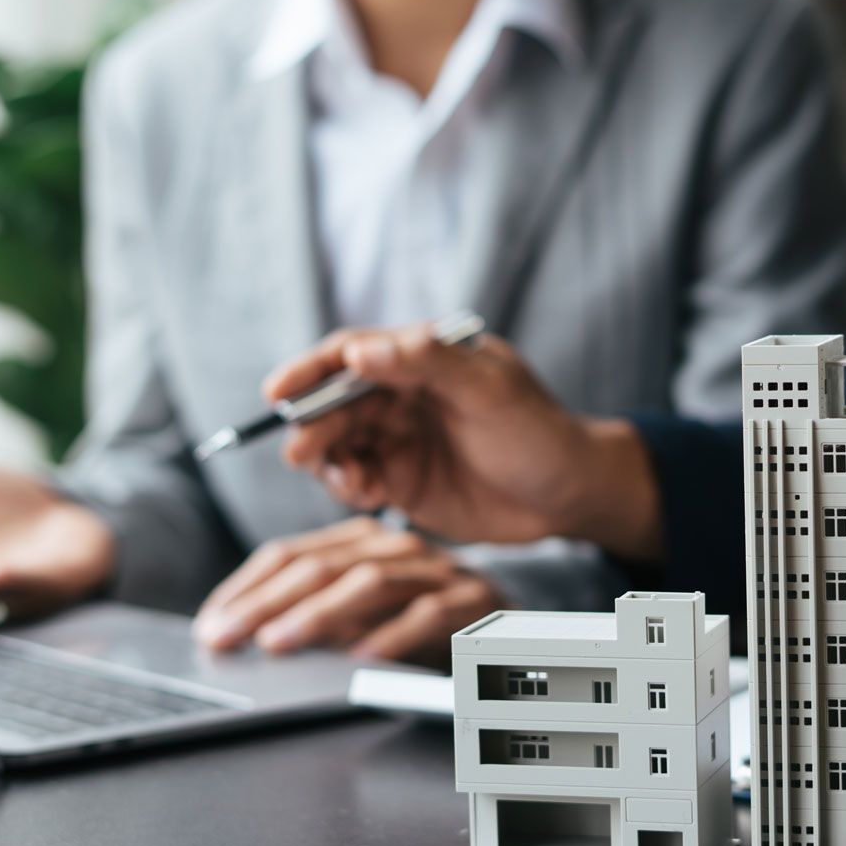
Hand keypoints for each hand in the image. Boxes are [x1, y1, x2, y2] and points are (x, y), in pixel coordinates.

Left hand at [192, 516, 502, 662]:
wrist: (507, 632)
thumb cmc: (422, 628)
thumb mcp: (360, 619)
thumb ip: (314, 618)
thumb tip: (247, 637)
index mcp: (362, 542)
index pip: (290, 554)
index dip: (246, 589)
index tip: (212, 627)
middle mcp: (396, 548)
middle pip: (322, 565)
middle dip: (267, 603)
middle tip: (229, 638)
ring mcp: (436, 572)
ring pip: (371, 582)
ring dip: (320, 614)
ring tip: (280, 643)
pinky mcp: (472, 602)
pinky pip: (427, 615)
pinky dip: (392, 637)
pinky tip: (361, 660)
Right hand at [267, 323, 663, 561]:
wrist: (568, 495)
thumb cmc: (538, 431)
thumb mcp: (490, 390)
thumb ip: (428, 363)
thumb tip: (362, 350)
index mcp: (421, 358)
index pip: (351, 354)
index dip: (310, 370)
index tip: (277, 390)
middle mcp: (402, 395)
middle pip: (336, 402)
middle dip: (313, 424)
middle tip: (302, 452)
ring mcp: (398, 439)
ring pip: (338, 443)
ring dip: (328, 460)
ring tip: (348, 480)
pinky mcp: (400, 482)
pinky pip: (355, 480)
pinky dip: (347, 485)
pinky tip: (364, 494)